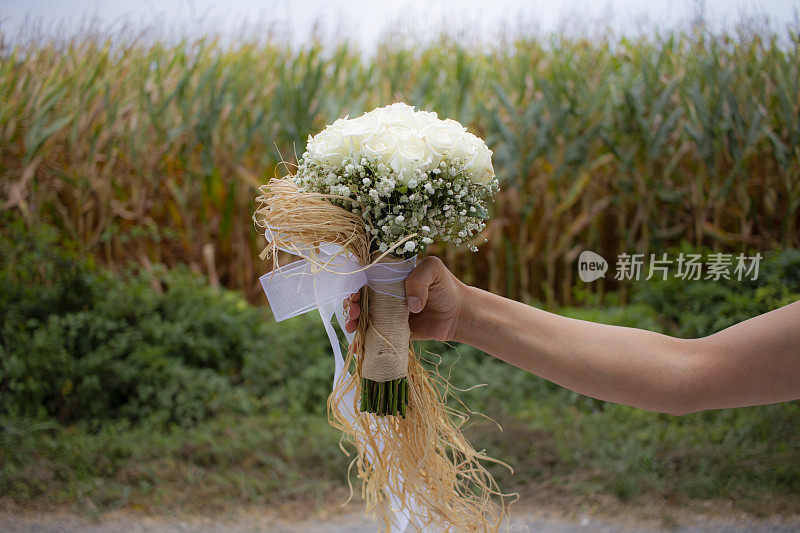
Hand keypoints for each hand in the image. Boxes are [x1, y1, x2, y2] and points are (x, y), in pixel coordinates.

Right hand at [343, 256, 466, 341]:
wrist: (459, 313)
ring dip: (354, 322)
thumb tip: (410, 305)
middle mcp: (386, 295)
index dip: (356, 286)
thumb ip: (419, 278)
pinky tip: (357, 347)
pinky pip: (376, 336)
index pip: (367, 279)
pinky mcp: (394, 331)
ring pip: (365, 317)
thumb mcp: (434, 269)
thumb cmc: (446, 287)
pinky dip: (364, 342)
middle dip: (351, 305)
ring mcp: (389, 314)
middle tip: (354, 313)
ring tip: (352, 327)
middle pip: (361, 299)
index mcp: (391, 277)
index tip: (355, 295)